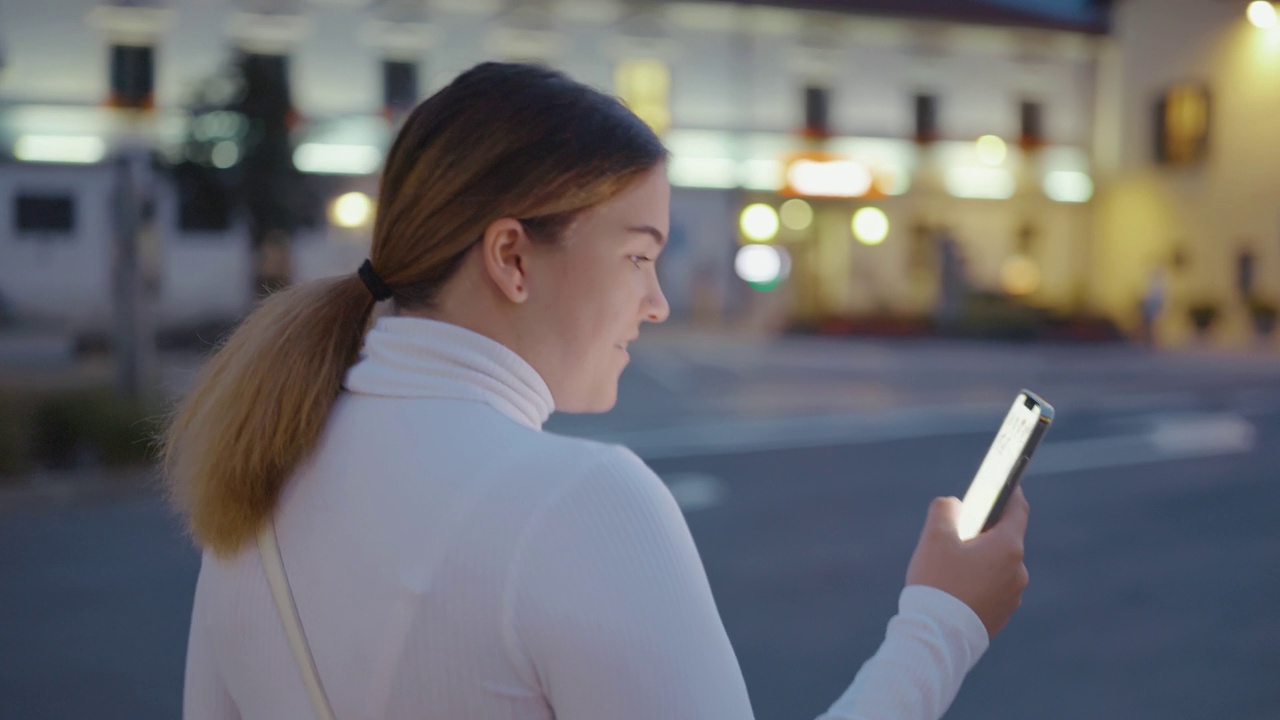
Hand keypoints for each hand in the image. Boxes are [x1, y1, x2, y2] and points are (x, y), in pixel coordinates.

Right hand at [904, 488, 1029, 638]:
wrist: (937, 638)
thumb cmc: (937, 584)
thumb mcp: (934, 538)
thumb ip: (945, 509)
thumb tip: (955, 506)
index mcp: (1008, 547)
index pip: (1018, 509)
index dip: (1009, 492)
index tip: (1001, 483)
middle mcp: (1018, 571)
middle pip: (1003, 538)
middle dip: (982, 531)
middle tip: (955, 530)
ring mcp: (1012, 596)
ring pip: (996, 565)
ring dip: (979, 558)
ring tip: (948, 565)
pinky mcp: (1002, 615)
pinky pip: (992, 587)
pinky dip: (978, 580)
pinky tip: (953, 587)